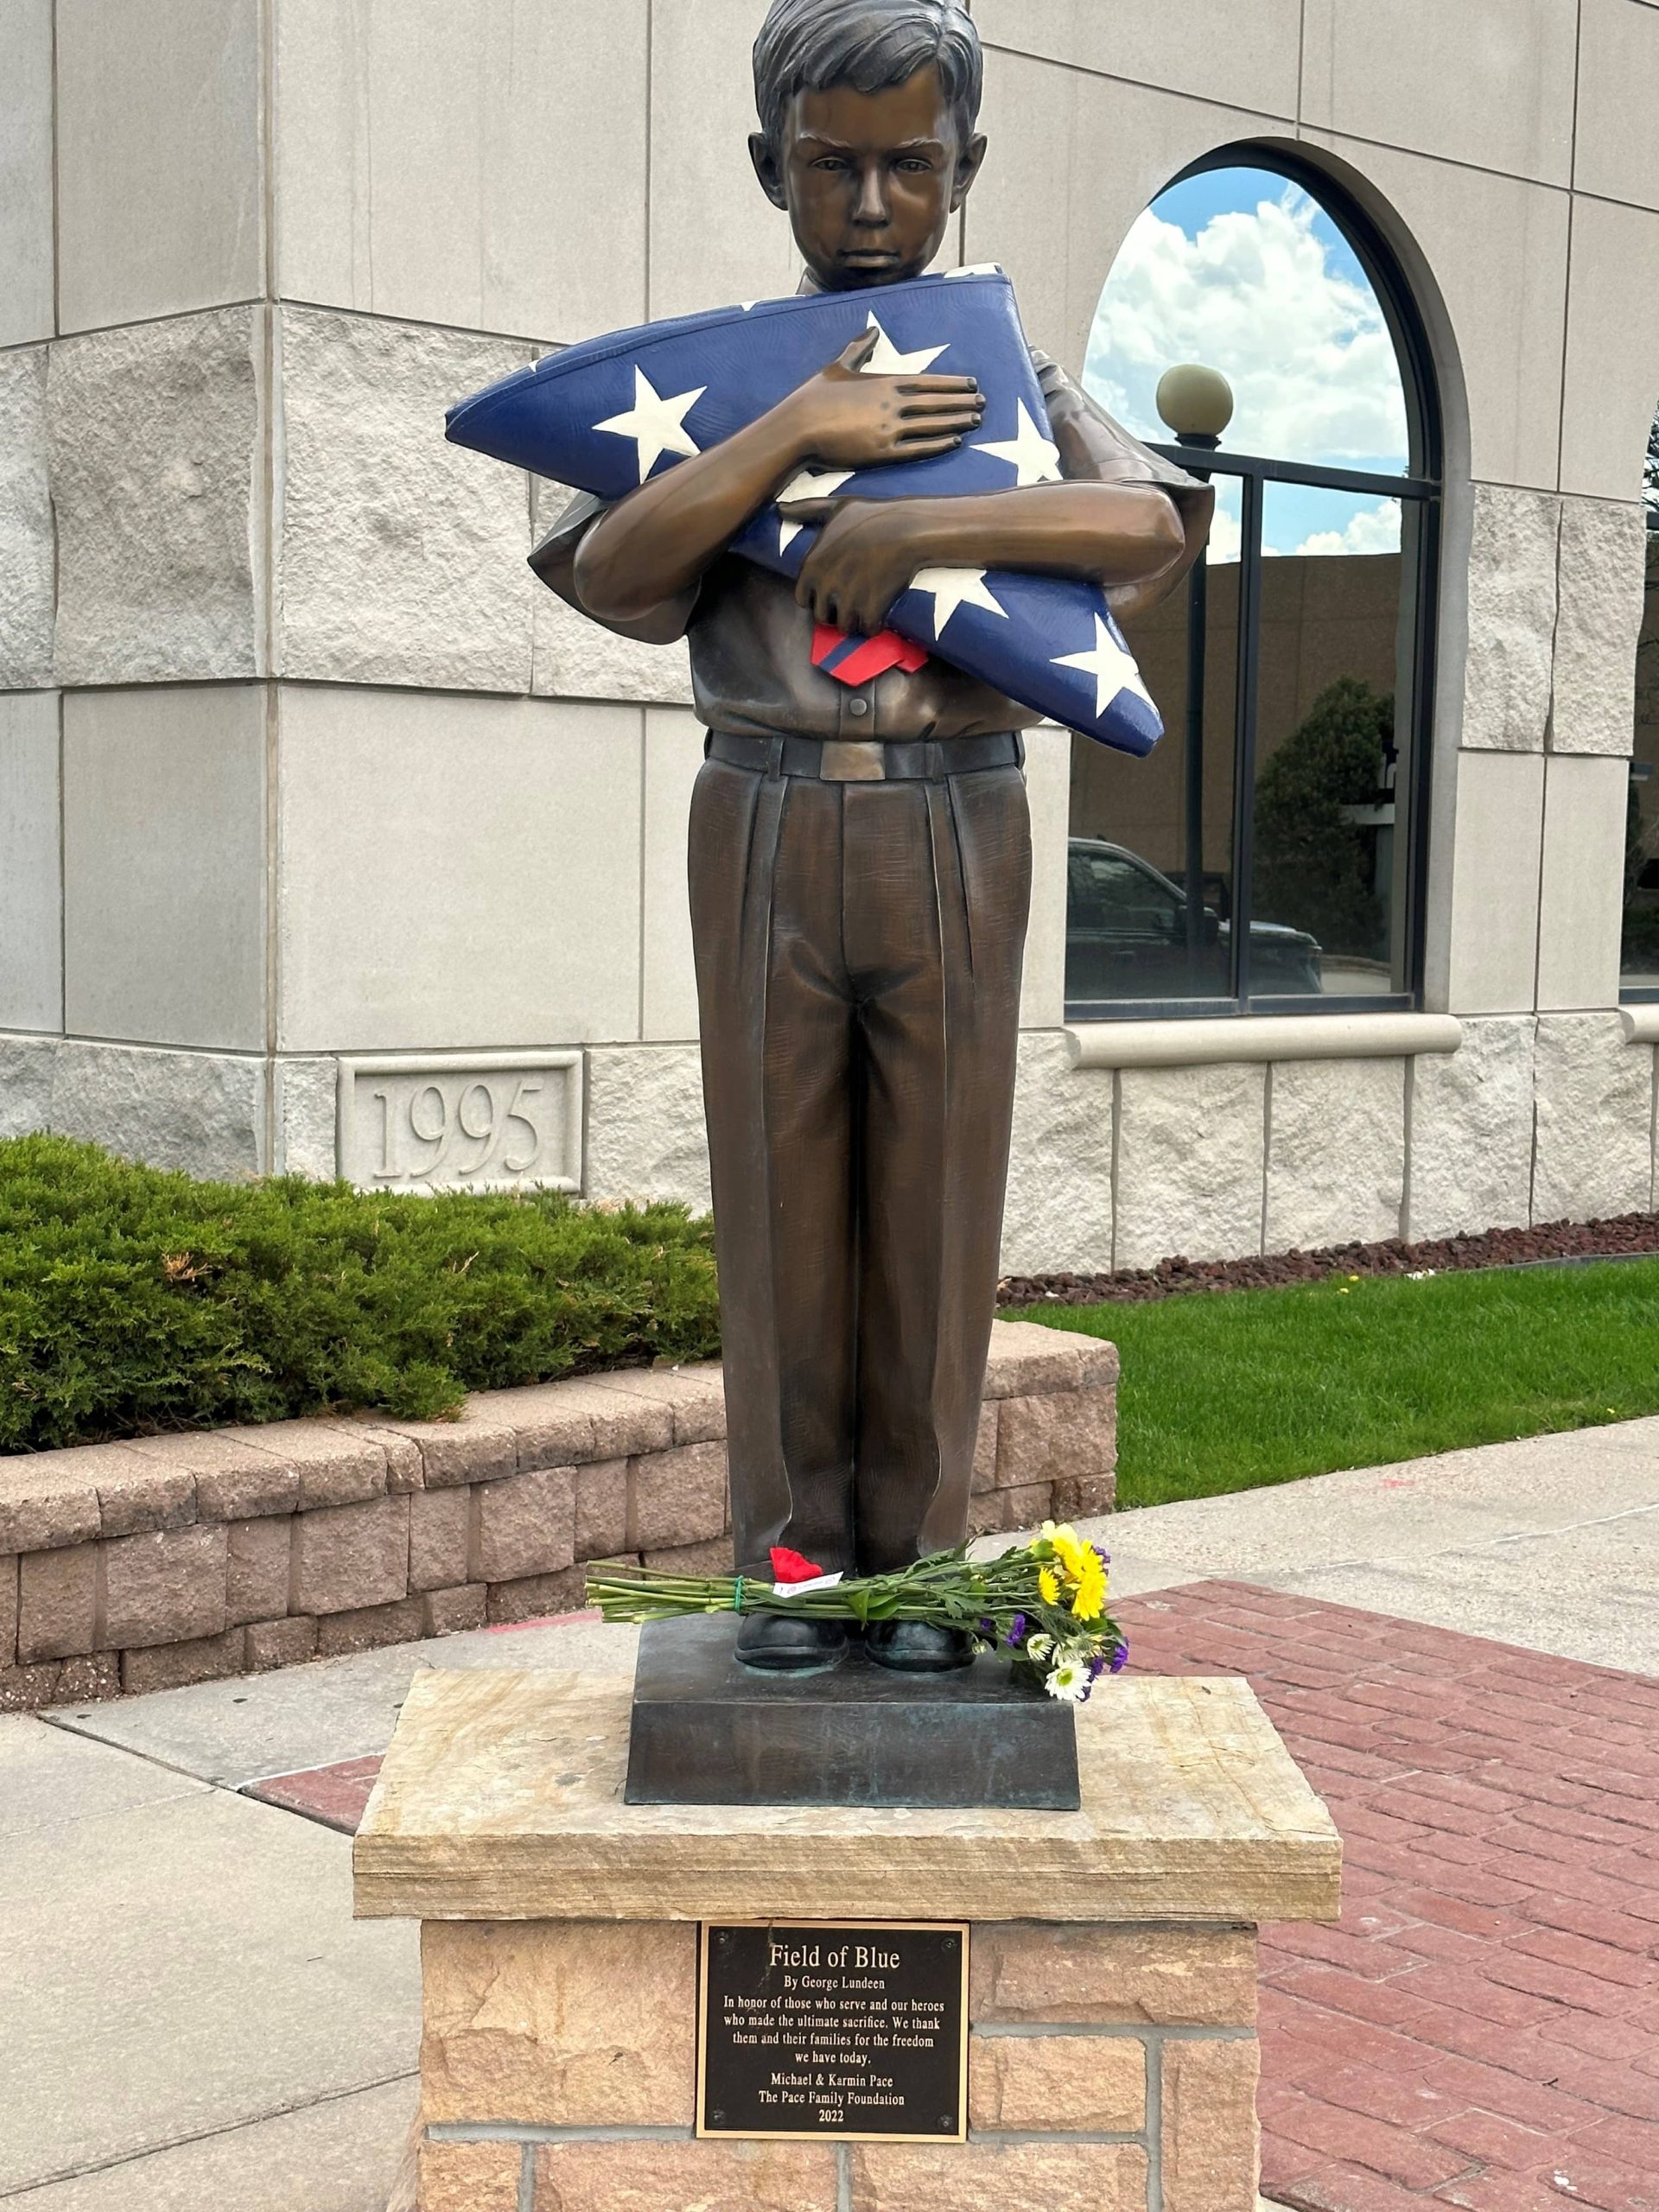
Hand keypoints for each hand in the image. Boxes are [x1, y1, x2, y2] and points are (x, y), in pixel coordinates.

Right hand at [779, 327, 982, 471]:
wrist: (798, 427)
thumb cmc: (813, 397)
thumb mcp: (838, 366)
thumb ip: (859, 349)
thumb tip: (871, 330)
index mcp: (884, 382)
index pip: (928, 382)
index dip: (952, 384)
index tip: (972, 385)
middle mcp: (892, 404)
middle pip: (936, 403)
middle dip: (962, 402)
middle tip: (984, 403)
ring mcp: (889, 429)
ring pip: (932, 424)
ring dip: (957, 422)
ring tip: (977, 420)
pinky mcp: (883, 453)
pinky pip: (918, 449)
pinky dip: (939, 445)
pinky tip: (955, 442)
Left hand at [784, 496, 936, 635]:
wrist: (907, 528)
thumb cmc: (871, 516)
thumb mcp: (835, 507)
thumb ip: (805, 510)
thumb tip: (780, 509)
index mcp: (812, 565)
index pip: (803, 600)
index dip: (818, 598)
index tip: (835, 592)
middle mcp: (826, 584)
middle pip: (823, 617)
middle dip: (836, 613)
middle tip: (853, 601)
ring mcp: (848, 598)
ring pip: (845, 627)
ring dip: (856, 622)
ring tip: (867, 607)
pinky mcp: (871, 608)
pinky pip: (869, 629)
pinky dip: (876, 624)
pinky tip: (882, 611)